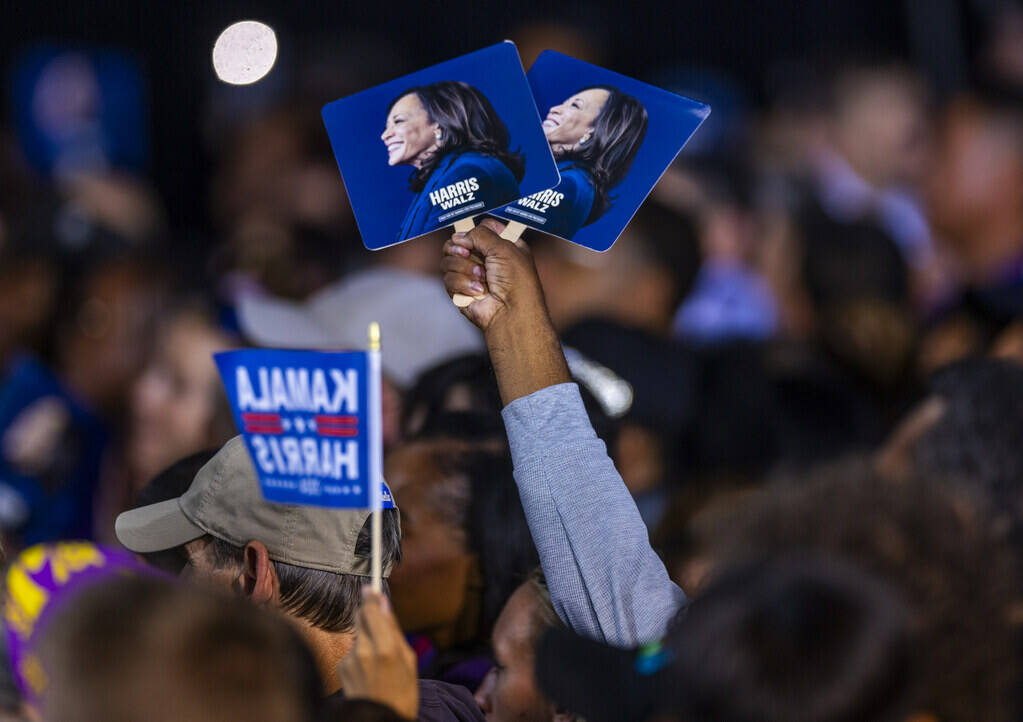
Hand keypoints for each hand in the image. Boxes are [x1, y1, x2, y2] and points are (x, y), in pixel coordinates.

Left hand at [336, 588, 418, 719]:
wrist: (378, 721)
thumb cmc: (401, 693)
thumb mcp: (409, 661)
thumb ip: (394, 630)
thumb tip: (384, 603)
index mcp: (386, 648)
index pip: (371, 610)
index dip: (370, 596)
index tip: (371, 588)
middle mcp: (364, 651)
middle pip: (360, 616)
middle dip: (368, 615)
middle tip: (379, 623)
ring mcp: (350, 659)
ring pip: (357, 634)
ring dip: (365, 638)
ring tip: (378, 661)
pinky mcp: (341, 667)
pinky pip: (351, 650)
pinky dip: (359, 654)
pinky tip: (367, 672)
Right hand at [441, 218, 570, 404]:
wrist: (510, 312)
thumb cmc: (516, 281)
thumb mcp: (504, 248)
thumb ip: (480, 234)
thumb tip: (459, 235)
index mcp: (501, 246)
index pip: (481, 228)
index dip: (475, 231)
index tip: (477, 236)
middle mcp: (485, 259)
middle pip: (457, 242)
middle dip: (461, 248)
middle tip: (468, 253)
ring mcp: (470, 274)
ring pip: (448, 259)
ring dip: (464, 268)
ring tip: (481, 279)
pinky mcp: (459, 289)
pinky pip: (448, 278)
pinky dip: (463, 284)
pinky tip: (478, 292)